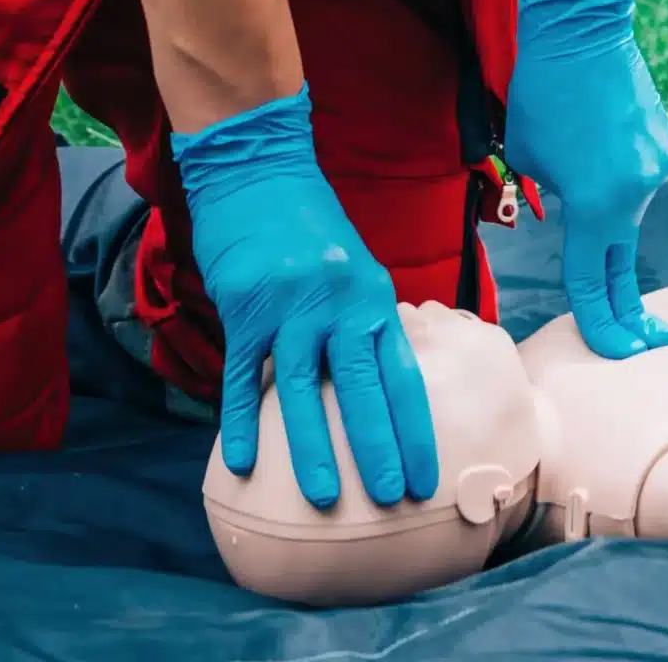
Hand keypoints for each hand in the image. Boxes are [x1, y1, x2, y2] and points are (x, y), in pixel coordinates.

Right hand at [172, 87, 438, 507]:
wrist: (258, 169)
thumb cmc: (309, 224)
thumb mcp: (354, 266)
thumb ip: (364, 320)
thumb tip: (378, 380)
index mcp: (373, 296)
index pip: (403, 372)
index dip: (415, 427)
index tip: (427, 477)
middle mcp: (339, 302)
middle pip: (362, 384)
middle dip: (377, 445)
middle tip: (390, 498)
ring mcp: (290, 304)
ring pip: (302, 386)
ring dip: (312, 445)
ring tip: (321, 498)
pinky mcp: (246, 305)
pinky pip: (243, 372)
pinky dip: (241, 418)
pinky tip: (242, 460)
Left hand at [502, 0, 667, 357]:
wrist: (584, 26)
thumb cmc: (543, 88)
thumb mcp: (527, 155)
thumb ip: (551, 196)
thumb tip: (573, 203)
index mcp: (598, 204)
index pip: (592, 283)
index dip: (602, 326)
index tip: (621, 355)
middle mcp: (636, 192)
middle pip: (622, 261)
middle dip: (629, 307)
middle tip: (647, 340)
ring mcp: (656, 166)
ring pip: (625, 206)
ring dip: (603, 201)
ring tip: (575, 147)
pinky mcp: (663, 143)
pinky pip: (635, 174)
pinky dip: (616, 172)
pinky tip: (596, 134)